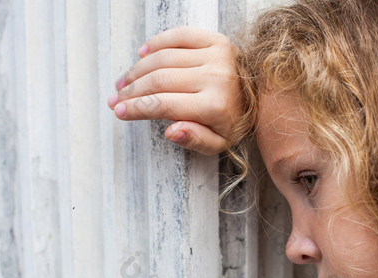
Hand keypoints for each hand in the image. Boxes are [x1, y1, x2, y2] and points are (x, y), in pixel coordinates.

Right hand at [108, 27, 241, 154]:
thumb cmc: (236, 121)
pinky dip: (156, 43)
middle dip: (132, 90)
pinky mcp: (216, 40)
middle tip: (116, 99)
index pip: (164, 104)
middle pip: (159, 80)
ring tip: (124, 82)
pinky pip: (179, 36)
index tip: (119, 111)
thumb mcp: (219, 142)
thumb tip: (170, 131)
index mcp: (216, 105)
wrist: (261, 96)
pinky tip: (142, 55)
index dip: (137, 108)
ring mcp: (217, 55)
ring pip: (164, 58)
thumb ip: (195, 140)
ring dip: (138, 70)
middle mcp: (216, 77)